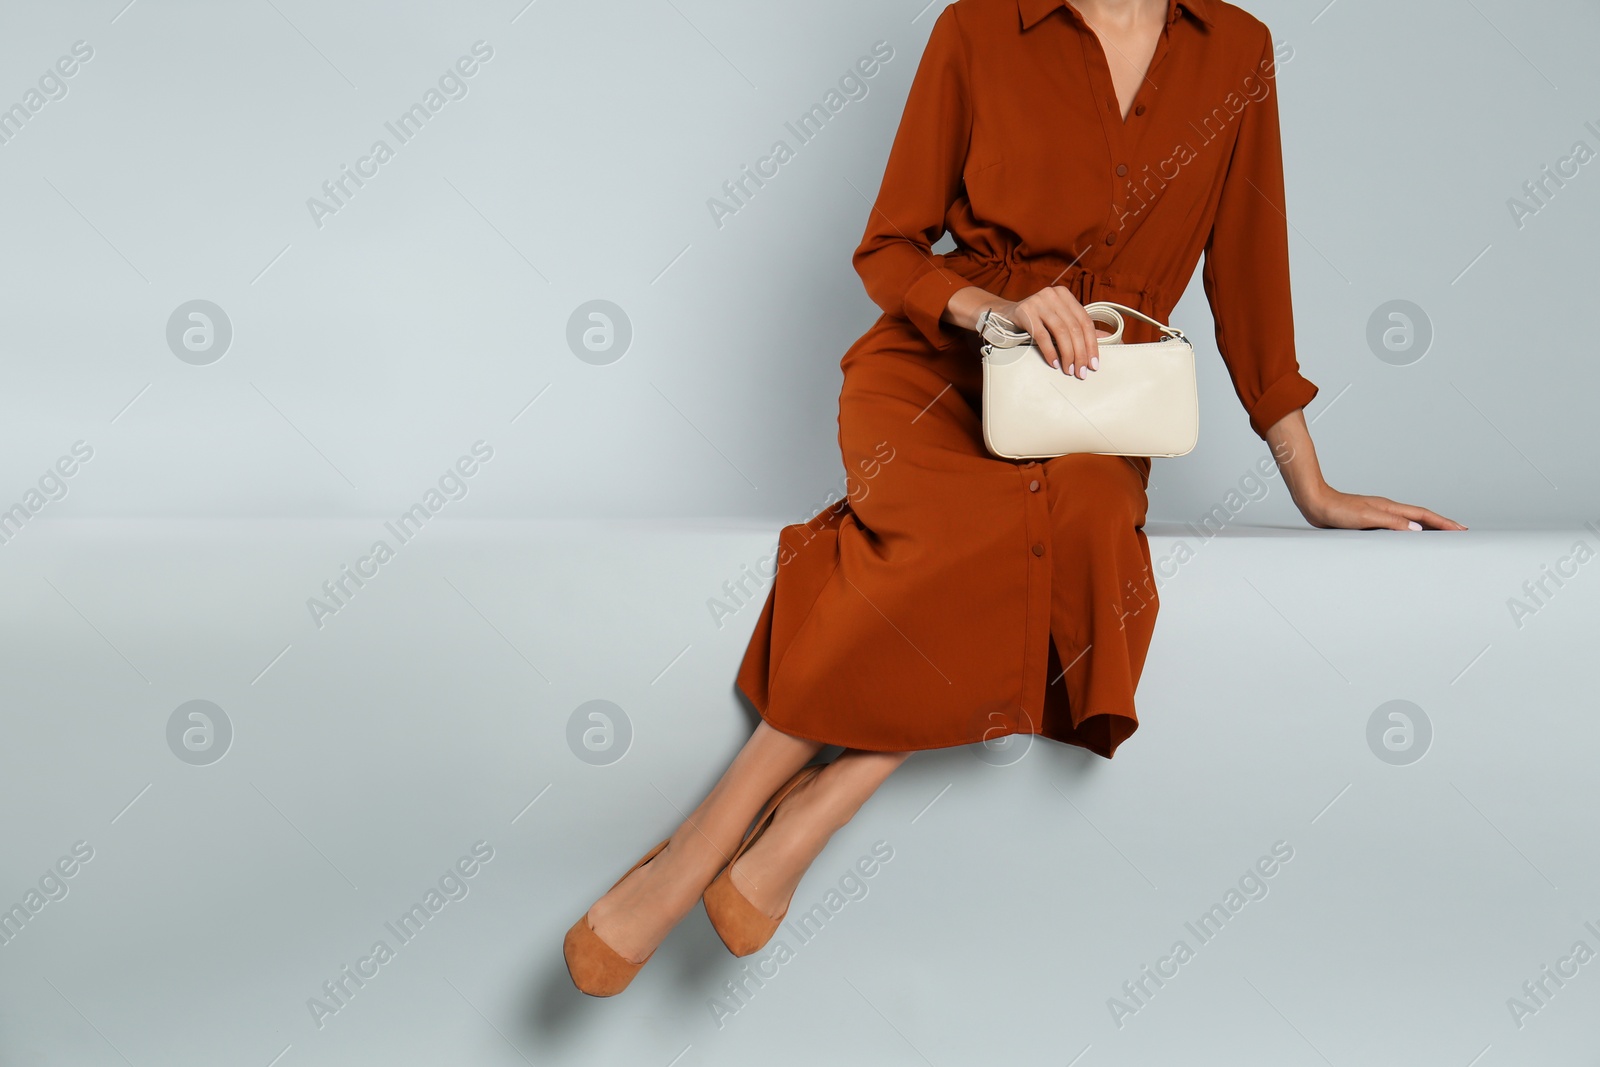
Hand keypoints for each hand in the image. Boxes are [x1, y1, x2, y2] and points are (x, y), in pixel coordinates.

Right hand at [990, 287, 1113, 377]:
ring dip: (1067, 355)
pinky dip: (1050, 352)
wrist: (1004, 315)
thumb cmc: (1036, 319)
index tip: (1094, 364)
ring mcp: (1038, 302)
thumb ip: (1079, 327)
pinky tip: (1054, 364)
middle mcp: (1053, 295)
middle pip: (1074, 328)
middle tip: (1081, 372)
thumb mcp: (1058, 319)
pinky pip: (1042, 336)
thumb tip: (1106, 338)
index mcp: (1065, 295)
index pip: (1085, 321)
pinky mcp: (1025, 312)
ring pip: (1061, 332)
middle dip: (1080, 353)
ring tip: (1069, 370)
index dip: (1092, 344)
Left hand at [1296, 486, 1466, 530]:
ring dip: (1426, 528)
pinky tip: (1406, 539)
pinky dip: (1407, 533)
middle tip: (1459, 533)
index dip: (1443, 523)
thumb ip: (1391, 523)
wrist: (1315, 504)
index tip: (1461, 529)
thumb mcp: (1366, 517)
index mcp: (1390, 508)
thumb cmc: (1337, 510)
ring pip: (1409, 522)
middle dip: (1441, 525)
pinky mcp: (1368, 521)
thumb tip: (1417, 529)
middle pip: (1421, 517)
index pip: (1424, 515)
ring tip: (1440, 537)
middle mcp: (1387, 510)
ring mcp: (1378, 515)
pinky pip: (1395, 528)